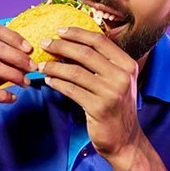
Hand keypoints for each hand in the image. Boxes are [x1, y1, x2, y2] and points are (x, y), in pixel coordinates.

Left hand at [37, 26, 142, 160]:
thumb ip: (102, 64)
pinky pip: (71, 90)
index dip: (78, 33)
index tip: (59, 31)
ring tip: (42, 65)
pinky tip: (49, 80)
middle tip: (45, 43)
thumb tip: (71, 44)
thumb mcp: (117, 81)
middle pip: (85, 53)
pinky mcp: (99, 108)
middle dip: (61, 46)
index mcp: (127, 65)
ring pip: (75, 72)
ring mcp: (111, 93)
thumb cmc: (117, 108)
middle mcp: (122, 76)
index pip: (100, 41)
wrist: (125, 140)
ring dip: (54, 66)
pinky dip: (57, 83)